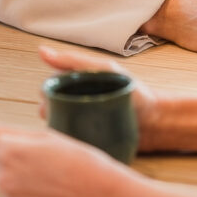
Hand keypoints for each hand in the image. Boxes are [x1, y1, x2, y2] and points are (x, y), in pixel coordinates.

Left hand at [0, 112, 118, 196]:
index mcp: (9, 153)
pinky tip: (46, 190)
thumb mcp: (44, 137)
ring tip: (44, 175)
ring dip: (12, 176)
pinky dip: (23, 195)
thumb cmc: (76, 159)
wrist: (99, 193)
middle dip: (0, 157)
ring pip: (0, 183)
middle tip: (31, 157)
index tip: (7, 140)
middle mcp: (3, 179)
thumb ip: (7, 130)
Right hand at [38, 44, 160, 151]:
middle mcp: (74, 105)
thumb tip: (41, 50)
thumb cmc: (131, 90)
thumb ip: (75, 61)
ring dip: (59, 130)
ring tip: (73, 130)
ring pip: (57, 129)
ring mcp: (80, 125)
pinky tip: (75, 145)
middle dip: (51, 113)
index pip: (48, 90)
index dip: (47, 94)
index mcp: (75, 86)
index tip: (54, 99)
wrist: (156, 120)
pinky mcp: (87, 144)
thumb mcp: (104, 70)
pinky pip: (70, 146)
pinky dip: (68, 146)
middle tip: (67, 116)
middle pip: (49, 110)